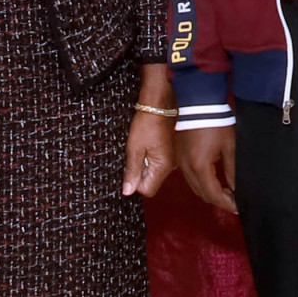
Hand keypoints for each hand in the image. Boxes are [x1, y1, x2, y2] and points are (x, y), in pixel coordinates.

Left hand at [123, 64, 177, 197]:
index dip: (134, 183)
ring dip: (142, 165)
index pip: (146, 190)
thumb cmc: (146, 124)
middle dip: (138, 174)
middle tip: (133, 156)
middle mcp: (169, 166)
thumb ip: (132, 172)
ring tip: (138, 149)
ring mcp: (170, 159)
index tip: (129, 169)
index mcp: (162, 167)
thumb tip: (128, 192)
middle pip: (150, 182)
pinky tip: (143, 145)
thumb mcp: (134, 149)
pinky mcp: (167, 151)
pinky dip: (147, 157)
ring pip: (152, 172)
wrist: (158, 104)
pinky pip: (155, 162)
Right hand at [177, 123, 238, 214]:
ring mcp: (180, 162)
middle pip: (202, 194)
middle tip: (234, 201)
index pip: (213, 194)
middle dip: (219, 201)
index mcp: (199, 166)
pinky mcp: (178, 157)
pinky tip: (212, 180)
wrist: (197, 103)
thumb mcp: (229, 147)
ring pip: (195, 187)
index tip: (238, 207)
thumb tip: (237, 188)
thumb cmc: (215, 122)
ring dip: (209, 193)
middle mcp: (187, 168)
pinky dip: (201, 183)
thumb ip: (233, 171)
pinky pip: (189, 177)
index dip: (227, 204)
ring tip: (226, 192)